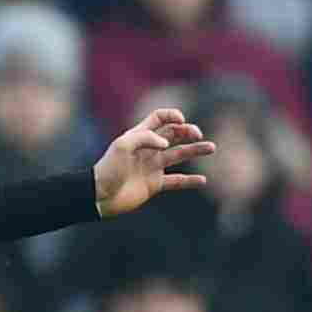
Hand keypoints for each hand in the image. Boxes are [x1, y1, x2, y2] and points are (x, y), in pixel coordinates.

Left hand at [93, 108, 215, 217]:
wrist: (100, 196)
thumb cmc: (108, 169)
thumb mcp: (122, 146)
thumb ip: (145, 138)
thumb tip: (166, 143)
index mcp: (138, 136)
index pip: (158, 119)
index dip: (171, 115)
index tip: (181, 120)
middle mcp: (147, 149)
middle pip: (172, 135)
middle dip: (187, 131)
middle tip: (198, 134)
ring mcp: (152, 167)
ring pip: (178, 155)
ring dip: (195, 150)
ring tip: (211, 147)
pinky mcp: (154, 184)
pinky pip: (176, 181)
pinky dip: (190, 181)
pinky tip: (203, 180)